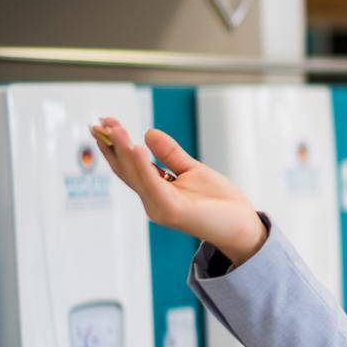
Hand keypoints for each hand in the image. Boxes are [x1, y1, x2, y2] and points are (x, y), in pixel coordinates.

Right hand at [90, 116, 266, 265]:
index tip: (105, 122)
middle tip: (102, 121)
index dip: (116, 144)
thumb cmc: (221, 203)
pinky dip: (142, 166)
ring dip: (123, 150)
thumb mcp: (193, 170)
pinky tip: (135, 147)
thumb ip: (171, 154)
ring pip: (136, 175)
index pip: (129, 165)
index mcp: (156, 191)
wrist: (244, 226)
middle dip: (113, 144)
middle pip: (126, 169)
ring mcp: (160, 207)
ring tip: (115, 128)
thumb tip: (148, 132)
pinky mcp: (172, 211)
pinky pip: (153, 185)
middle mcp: (153, 200)